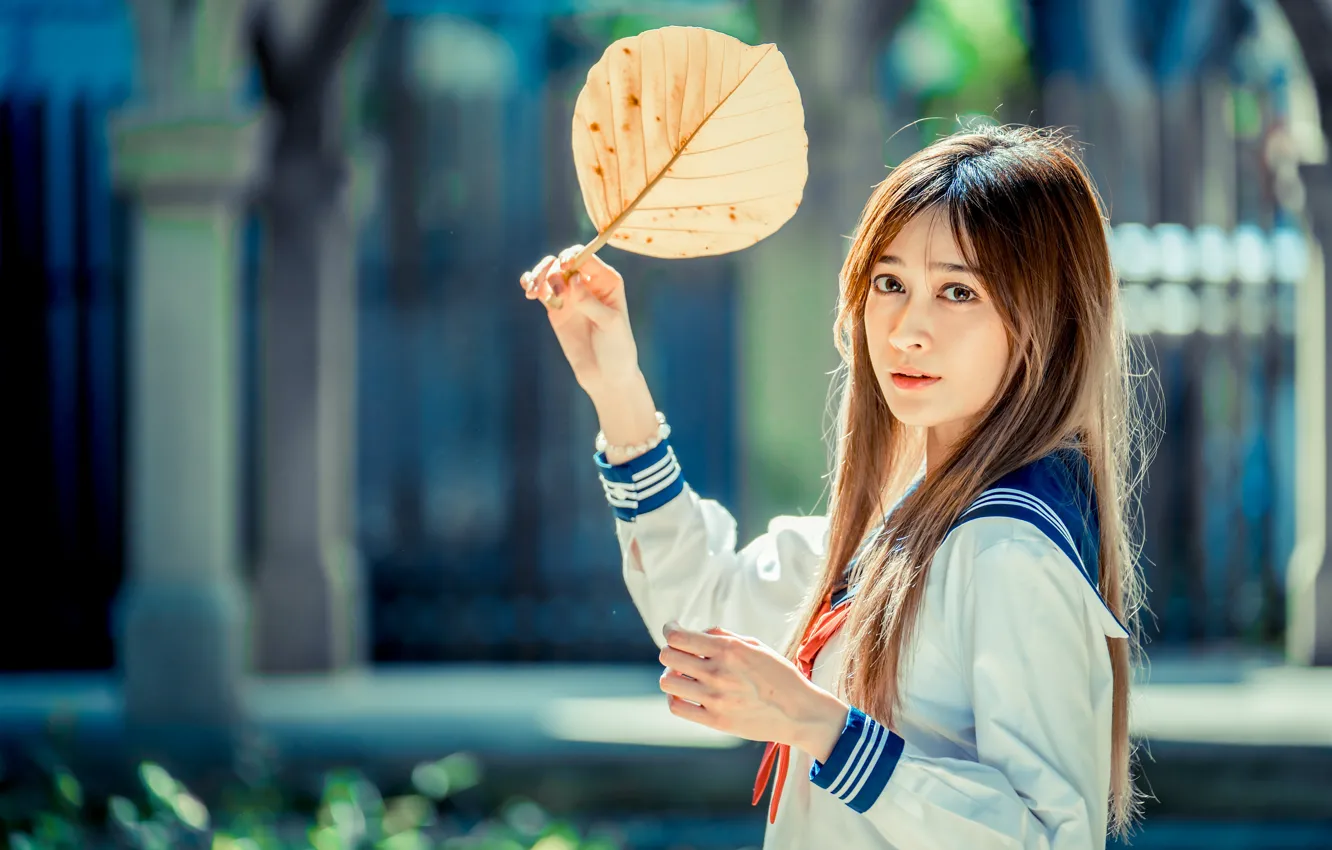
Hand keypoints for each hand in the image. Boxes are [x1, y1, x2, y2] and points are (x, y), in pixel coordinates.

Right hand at [519, 245, 640, 396]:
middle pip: (563, 261)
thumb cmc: (616, 348)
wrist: (606, 375)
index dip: (572, 257)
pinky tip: (528, 289)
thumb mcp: (609, 323)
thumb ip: (590, 301)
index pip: (586, 257)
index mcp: (607, 280)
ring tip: (533, 293)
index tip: (564, 267)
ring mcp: (570, 295)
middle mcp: (587, 283)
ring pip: (549, 272)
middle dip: (553, 270)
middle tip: (554, 291)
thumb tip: (574, 279)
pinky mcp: (555, 309)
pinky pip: (540, 289)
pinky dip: (530, 283)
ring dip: (538, 276)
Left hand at [657, 621, 849, 760]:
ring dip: (672, 674)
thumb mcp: (756, 645)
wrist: (799, 712)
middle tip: (680, 653)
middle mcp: (717, 672)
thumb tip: (698, 632)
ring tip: (684, 675)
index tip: (672, 629)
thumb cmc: (779, 675)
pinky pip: (677, 706)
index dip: (669, 630)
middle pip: (668, 656)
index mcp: (728, 649)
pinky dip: (676, 697)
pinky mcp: (714, 720)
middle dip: (670, 650)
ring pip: (667, 681)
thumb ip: (724, 636)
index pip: (678, 636)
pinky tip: (686, 693)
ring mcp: (714, 698)